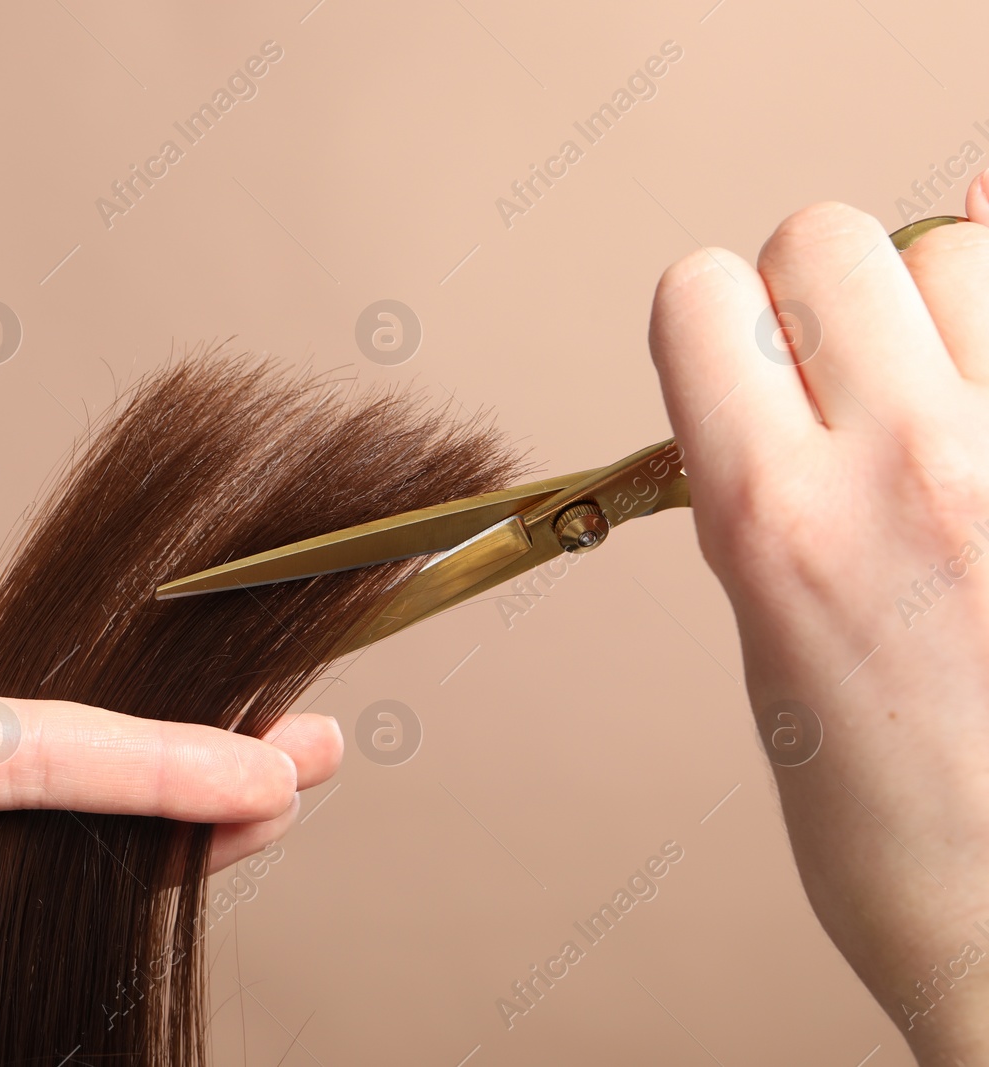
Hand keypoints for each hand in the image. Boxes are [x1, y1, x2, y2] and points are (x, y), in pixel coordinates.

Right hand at [649, 175, 988, 1063]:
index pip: (701, 297)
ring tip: (958, 402)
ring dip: (946, 302)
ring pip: (961, 251)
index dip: (715, 323)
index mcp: (778, 525)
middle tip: (849, 376)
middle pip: (828, 238)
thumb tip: (778, 348)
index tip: (742, 370)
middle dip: (823, 292)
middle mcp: (909, 469)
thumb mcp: (771, 649)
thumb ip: (770, 488)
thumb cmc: (904, 828)